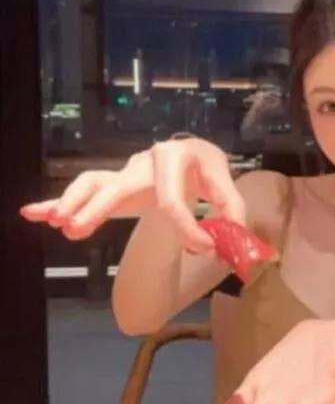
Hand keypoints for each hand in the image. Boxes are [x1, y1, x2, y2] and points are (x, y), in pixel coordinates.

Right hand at [19, 138, 244, 251]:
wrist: (197, 155)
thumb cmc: (210, 171)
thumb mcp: (227, 185)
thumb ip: (232, 211)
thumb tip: (232, 242)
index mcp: (178, 155)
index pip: (173, 198)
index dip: (187, 228)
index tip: (202, 249)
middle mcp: (147, 159)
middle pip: (119, 184)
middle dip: (97, 207)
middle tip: (77, 229)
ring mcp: (128, 170)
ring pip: (95, 182)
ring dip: (72, 202)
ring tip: (57, 223)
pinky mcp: (117, 182)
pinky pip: (87, 189)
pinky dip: (58, 200)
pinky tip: (32, 213)